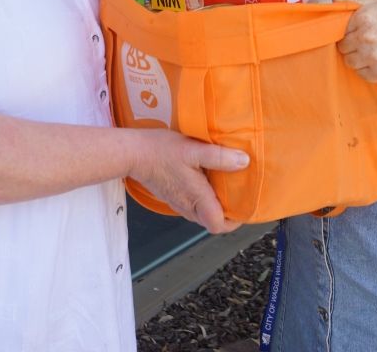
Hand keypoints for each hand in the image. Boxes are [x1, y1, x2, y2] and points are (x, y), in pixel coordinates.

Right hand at [129, 130, 248, 233]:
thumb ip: (219, 157)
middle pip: (212, 220)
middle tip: (238, 193)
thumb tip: (243, 162)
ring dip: (215, 203)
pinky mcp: (172, 194)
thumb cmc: (160, 151)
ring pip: (202, 212)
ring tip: (224, 183)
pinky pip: (192, 203)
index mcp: (196, 199)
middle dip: (227, 212)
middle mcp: (187, 206)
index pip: (219, 226)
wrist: (132, 153)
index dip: (235, 221)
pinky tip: (205, 176)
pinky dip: (203, 196)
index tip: (243, 207)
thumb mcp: (193, 150)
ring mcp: (178, 202)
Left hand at [335, 0, 376, 82]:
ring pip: (349, 62)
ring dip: (357, 60)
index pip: (339, 29)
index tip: (357, 33)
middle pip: (342, 47)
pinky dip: (367, 71)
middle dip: (351, 46)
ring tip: (372, 54)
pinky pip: (361, 75)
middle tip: (365, 45)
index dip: (348, 32)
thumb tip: (334, 0)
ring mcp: (373, 55)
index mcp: (365, 16)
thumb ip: (357, 2)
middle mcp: (367, 36)